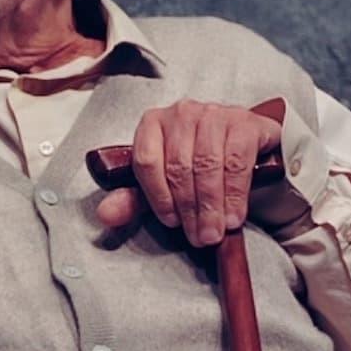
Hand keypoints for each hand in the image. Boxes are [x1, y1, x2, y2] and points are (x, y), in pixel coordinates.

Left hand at [95, 97, 298, 245]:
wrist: (243, 147)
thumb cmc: (197, 165)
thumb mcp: (161, 183)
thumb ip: (132, 200)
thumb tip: (106, 215)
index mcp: (152, 124)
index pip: (146, 161)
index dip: (157, 197)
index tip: (171, 222)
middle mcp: (181, 113)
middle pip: (179, 167)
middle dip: (189, 209)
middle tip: (199, 237)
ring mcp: (214, 114)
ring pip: (208, 165)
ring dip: (212, 206)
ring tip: (214, 232)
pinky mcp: (244, 122)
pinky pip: (236, 161)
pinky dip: (234, 194)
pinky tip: (233, 215)